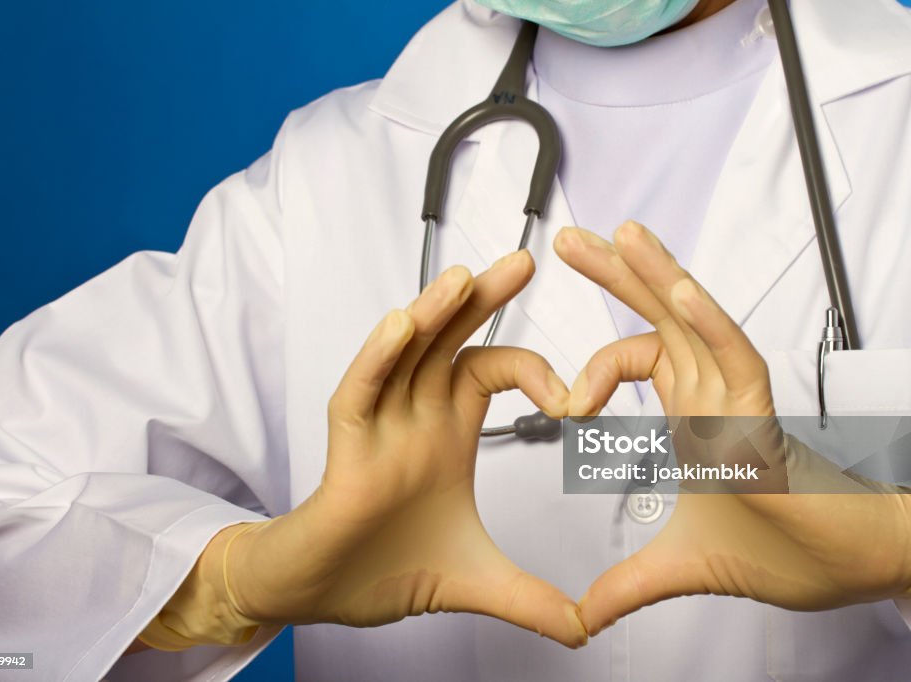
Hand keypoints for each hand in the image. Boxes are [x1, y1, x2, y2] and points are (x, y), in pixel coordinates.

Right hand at [224, 251, 586, 646]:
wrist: (325, 595)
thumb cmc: (385, 568)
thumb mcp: (475, 581)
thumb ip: (530, 599)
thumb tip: (585, 630)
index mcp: (448, 432)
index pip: (492, 371)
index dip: (536, 371)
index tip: (580, 399)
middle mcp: (415, 416)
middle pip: (450, 340)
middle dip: (483, 300)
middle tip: (524, 261)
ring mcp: (379, 426)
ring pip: (404, 353)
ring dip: (433, 312)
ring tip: (465, 277)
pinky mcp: (345, 447)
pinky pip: (360, 390)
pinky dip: (379, 358)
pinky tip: (402, 324)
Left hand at [554, 222, 910, 635]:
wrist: (838, 573)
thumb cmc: (778, 549)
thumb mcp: (678, 565)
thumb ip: (626, 584)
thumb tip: (584, 616)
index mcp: (692, 410)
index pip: (638, 357)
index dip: (594, 368)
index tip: (562, 404)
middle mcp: (712, 393)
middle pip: (660, 317)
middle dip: (616, 273)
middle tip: (571, 237)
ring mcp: (738, 399)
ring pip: (696, 321)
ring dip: (657, 275)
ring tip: (620, 233)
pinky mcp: (764, 417)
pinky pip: (738, 357)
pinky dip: (710, 323)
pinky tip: (680, 289)